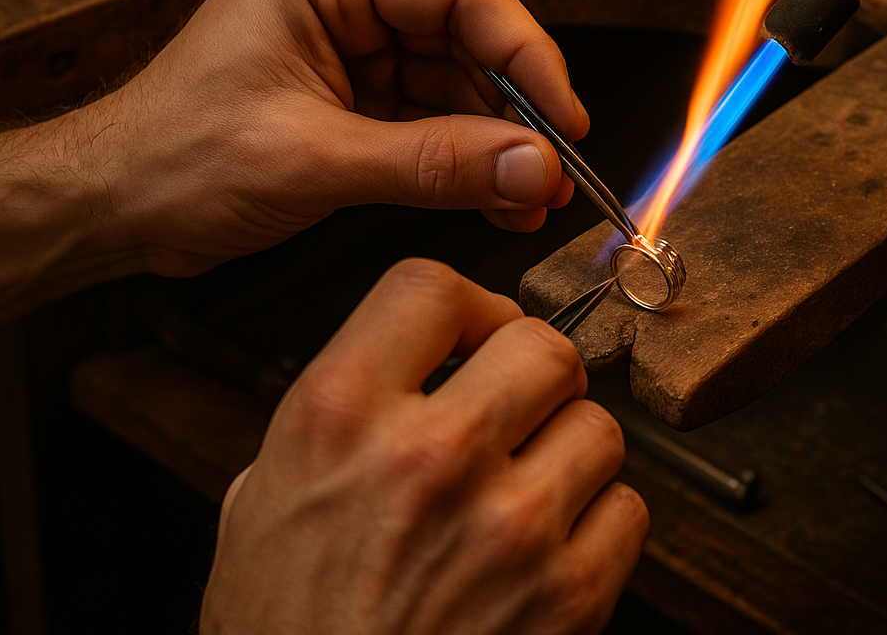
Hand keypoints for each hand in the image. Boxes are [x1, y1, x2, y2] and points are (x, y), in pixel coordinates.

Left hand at [84, 0, 584, 275]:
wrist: (111, 206)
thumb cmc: (173, 159)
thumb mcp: (317, 161)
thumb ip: (436, 162)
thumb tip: (536, 167)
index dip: (527, 54)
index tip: (566, 118)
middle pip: (469, 35)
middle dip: (517, 108)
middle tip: (556, 170)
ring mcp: (351, 42)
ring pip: (460, 81)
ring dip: (500, 143)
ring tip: (535, 199)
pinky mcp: (355, 90)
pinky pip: (435, 117)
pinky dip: (469, 160)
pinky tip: (501, 199)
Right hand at [201, 258, 647, 633]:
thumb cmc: (286, 629)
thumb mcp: (259, 496)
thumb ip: (339, 409)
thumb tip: (410, 356)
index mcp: (339, 416)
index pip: (432, 286)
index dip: (466, 306)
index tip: (474, 333)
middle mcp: (429, 456)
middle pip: (541, 343)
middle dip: (533, 372)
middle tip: (517, 406)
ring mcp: (508, 525)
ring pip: (598, 425)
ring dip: (569, 451)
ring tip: (526, 489)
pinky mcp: (567, 594)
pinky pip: (627, 508)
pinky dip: (598, 524)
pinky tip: (549, 548)